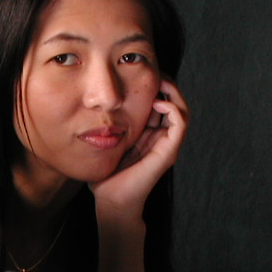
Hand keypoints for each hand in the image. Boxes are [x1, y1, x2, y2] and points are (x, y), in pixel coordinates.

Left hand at [90, 77, 188, 215]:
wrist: (111, 201)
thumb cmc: (106, 176)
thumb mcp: (105, 141)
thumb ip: (104, 125)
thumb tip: (89, 103)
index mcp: (148, 132)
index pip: (160, 101)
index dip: (155, 84)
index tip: (141, 71)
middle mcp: (160, 136)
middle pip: (173, 101)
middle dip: (166, 83)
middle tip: (153, 70)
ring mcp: (167, 144)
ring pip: (182, 109)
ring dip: (173, 92)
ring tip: (160, 81)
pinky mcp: (168, 152)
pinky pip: (180, 124)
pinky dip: (173, 109)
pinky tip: (157, 103)